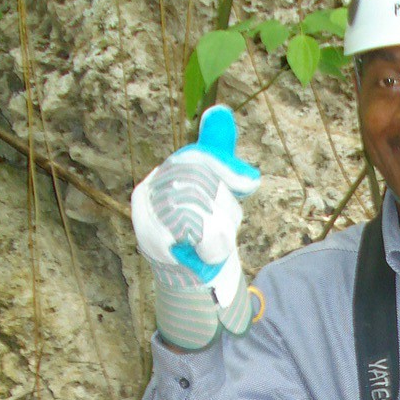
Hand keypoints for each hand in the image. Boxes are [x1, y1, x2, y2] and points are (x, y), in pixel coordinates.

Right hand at [132, 106, 260, 349]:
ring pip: (203, 208)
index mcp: (161, 179)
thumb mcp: (213, 192)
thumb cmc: (202, 237)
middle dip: (224, 205)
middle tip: (229, 224)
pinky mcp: (160, 246)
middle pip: (200, 183)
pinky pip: (202, 234)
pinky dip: (214, 246)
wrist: (190, 288)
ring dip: (221, 228)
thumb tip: (220, 111)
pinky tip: (207, 255)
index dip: (226, 169)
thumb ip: (216, 156)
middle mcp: (147, 196)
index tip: (252, 183)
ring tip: (214, 244)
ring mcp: (149, 220)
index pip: (195, 160)